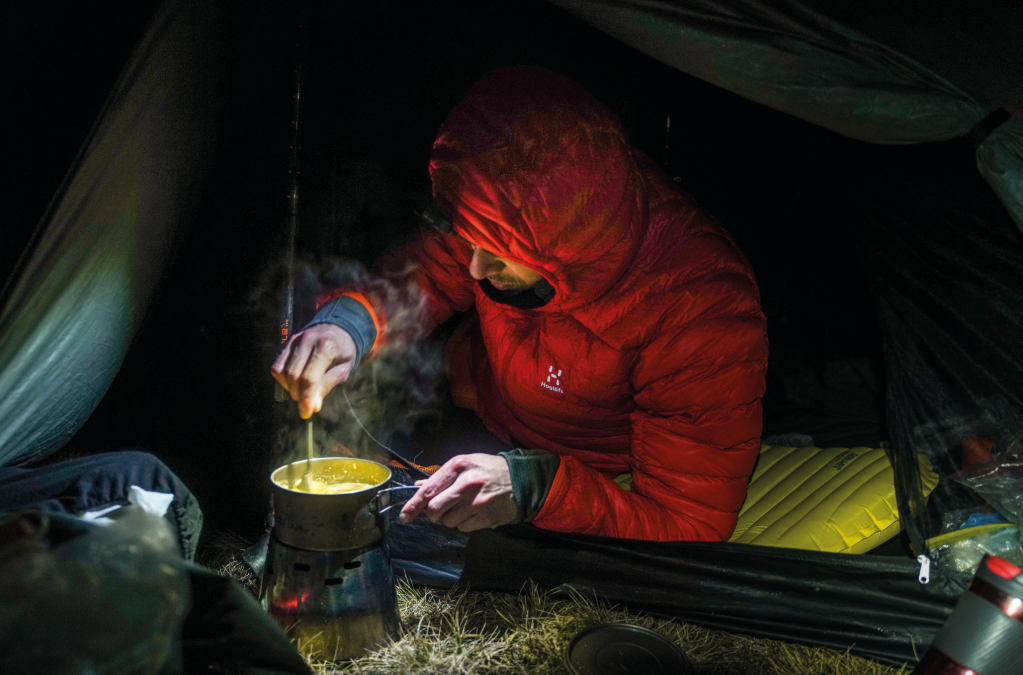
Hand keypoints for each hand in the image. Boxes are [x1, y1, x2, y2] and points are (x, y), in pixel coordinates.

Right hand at [271, 324, 356, 418]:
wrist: (339, 329)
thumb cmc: (344, 352)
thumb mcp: (343, 370)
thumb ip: (326, 386)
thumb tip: (312, 406)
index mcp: (326, 347)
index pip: (309, 378)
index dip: (306, 398)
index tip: (306, 413)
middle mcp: (308, 340)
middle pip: (293, 375)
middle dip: (297, 394)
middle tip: (306, 402)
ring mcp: (295, 339)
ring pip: (282, 371)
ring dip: (289, 387)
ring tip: (302, 391)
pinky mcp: (287, 342)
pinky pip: (277, 365)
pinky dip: (282, 378)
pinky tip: (293, 382)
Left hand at [398, 454, 517, 531]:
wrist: (521, 479)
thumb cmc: (488, 470)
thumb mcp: (465, 464)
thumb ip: (441, 476)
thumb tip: (418, 487)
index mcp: (458, 466)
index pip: (429, 490)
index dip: (413, 505)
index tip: (404, 516)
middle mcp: (467, 483)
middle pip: (435, 509)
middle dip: (432, 514)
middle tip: (438, 512)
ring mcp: (478, 501)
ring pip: (448, 521)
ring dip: (449, 518)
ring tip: (462, 507)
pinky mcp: (487, 516)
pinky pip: (463, 527)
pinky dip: (463, 523)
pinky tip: (473, 513)